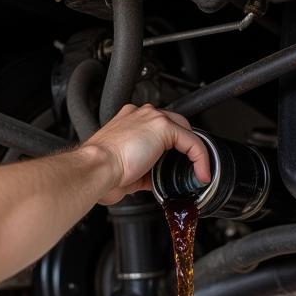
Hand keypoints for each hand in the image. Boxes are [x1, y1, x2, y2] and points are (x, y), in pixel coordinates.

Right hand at [81, 104, 211, 204]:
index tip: (173, 168)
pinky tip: (201, 173)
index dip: (169, 150)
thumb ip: (143, 171)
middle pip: (174, 125)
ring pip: (185, 130)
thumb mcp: (126, 172)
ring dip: (193, 152)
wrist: (95, 169)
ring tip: (196, 172)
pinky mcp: (162, 127)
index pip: (157, 130)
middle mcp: (139, 115)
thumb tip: (155, 180)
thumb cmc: (100, 172)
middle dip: (184, 147)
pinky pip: (192, 142)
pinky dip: (200, 159)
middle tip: (189, 169)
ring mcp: (150, 117)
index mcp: (127, 122)